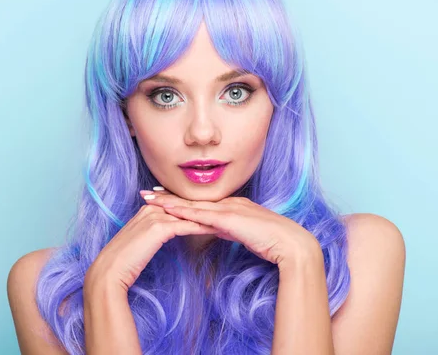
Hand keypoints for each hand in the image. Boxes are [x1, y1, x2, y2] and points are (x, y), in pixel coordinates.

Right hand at [84, 189, 219, 293]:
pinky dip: (201, 227)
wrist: (110, 271)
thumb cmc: (125, 260)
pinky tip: (215, 229)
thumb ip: (154, 232)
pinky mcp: (159, 228)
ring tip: (225, 218)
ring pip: (187, 214)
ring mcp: (154, 216)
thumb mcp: (141, 241)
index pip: (177, 204)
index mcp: (147, 209)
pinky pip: (186, 226)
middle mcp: (151, 208)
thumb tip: (167, 232)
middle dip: (204, 208)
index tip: (212, 208)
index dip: (194, 207)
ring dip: (207, 216)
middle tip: (225, 208)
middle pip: (184, 206)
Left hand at [143, 191, 320, 267]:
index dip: (180, 199)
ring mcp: (229, 208)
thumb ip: (231, 229)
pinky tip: (167, 210)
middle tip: (146, 193)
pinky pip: (201, 214)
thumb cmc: (273, 242)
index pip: (200, 201)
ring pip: (192, 203)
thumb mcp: (246, 233)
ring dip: (168, 201)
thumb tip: (218, 229)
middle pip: (192, 198)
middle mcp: (228, 202)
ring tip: (148, 199)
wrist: (291, 244)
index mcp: (233, 205)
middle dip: (167, 196)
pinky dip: (182, 211)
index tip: (161, 197)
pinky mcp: (229, 218)